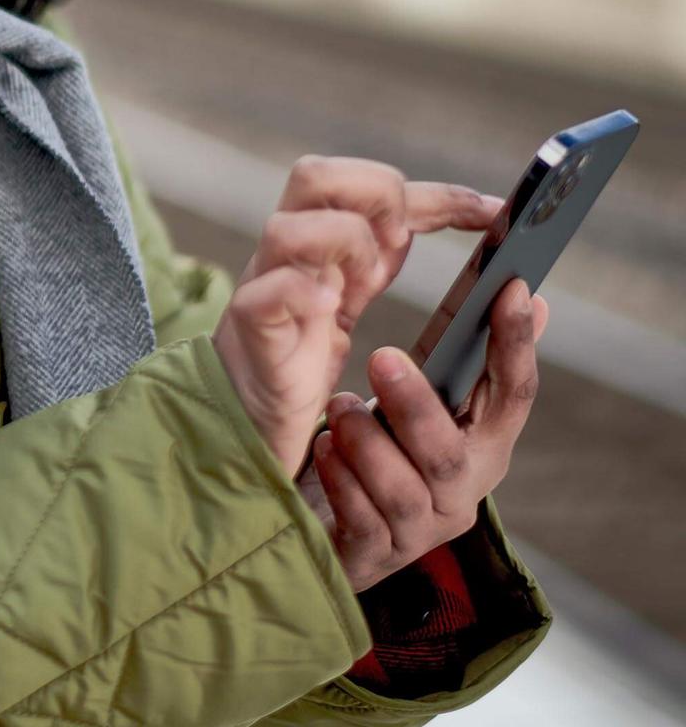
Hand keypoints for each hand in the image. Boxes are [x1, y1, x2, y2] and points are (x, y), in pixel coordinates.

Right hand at [212, 155, 497, 477]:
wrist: (245, 418)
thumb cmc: (300, 355)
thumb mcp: (352, 291)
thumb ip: (385, 253)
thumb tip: (467, 228)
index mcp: (318, 238)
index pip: (370, 184)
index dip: (436, 193)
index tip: (494, 213)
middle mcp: (289, 252)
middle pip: (314, 175)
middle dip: (374, 194)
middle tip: (400, 241)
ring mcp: (264, 287)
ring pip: (287, 227)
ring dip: (342, 243)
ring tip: (365, 282)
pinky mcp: (251, 333)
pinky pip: (266, 294)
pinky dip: (301, 292)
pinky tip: (329, 307)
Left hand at [299, 276, 549, 591]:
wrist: (333, 527)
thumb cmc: (385, 445)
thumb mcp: (425, 399)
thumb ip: (467, 356)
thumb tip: (524, 294)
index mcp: (482, 447)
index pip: (514, 397)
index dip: (516, 345)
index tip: (510, 289)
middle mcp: (460, 494)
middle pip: (450, 455)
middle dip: (417, 406)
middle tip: (381, 357)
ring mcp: (419, 532)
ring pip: (403, 492)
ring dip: (367, 443)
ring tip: (336, 407)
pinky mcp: (373, 557)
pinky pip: (361, 522)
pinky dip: (340, 480)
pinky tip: (322, 448)